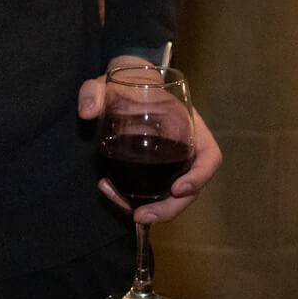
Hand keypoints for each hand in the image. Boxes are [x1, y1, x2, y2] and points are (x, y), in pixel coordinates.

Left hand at [78, 57, 220, 224]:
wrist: (121, 88)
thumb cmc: (123, 84)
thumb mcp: (107, 83)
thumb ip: (94, 92)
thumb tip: (87, 111)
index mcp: (188, 124)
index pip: (210, 156)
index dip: (200, 176)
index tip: (177, 189)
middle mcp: (186, 147)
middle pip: (191, 187)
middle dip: (169, 207)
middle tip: (141, 215)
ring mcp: (172, 161)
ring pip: (172, 196)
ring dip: (154, 209)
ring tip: (129, 213)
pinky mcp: (154, 170)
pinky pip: (153, 191)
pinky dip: (136, 199)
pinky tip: (112, 193)